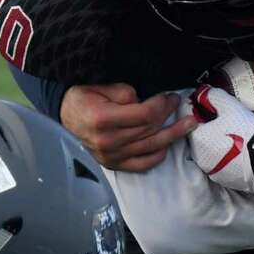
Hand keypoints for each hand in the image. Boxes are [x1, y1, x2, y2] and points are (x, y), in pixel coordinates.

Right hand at [60, 82, 196, 171]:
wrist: (65, 119)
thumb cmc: (83, 100)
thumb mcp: (100, 87)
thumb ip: (124, 93)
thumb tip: (145, 101)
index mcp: (102, 118)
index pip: (145, 115)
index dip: (162, 105)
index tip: (171, 96)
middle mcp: (108, 140)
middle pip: (151, 130)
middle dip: (170, 116)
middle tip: (182, 106)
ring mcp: (112, 156)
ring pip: (152, 147)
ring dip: (173, 135)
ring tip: (189, 125)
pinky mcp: (115, 165)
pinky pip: (144, 164)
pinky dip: (159, 155)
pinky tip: (168, 144)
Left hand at [185, 86, 253, 193]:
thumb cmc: (246, 131)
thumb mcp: (230, 106)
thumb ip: (212, 96)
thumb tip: (202, 92)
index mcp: (196, 137)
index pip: (188, 118)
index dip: (199, 108)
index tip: (208, 105)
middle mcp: (198, 156)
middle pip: (198, 136)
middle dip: (207, 127)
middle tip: (225, 121)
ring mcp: (210, 169)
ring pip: (208, 151)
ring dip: (215, 143)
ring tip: (233, 136)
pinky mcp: (222, 178)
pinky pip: (218, 163)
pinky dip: (224, 156)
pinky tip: (237, 151)